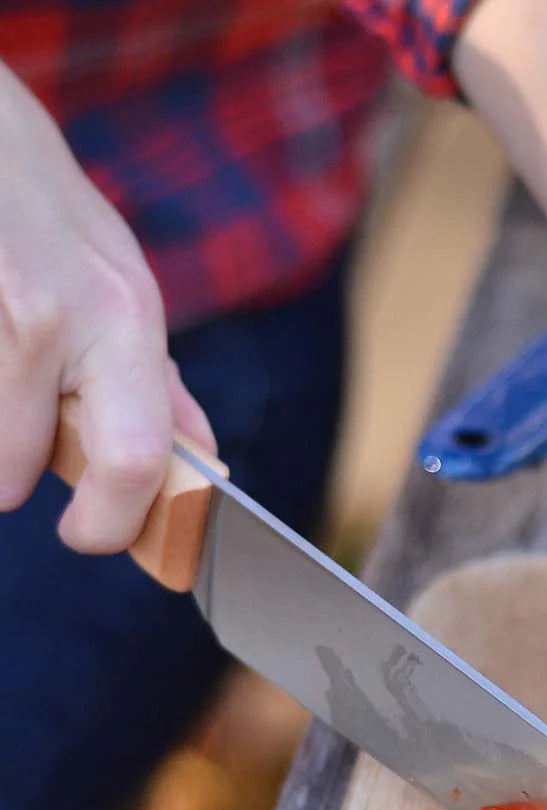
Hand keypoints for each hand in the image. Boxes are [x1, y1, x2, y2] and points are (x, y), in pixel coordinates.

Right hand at [0, 63, 213, 550]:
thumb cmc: (48, 212)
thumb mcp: (124, 287)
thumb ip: (156, 384)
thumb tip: (202, 464)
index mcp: (124, 318)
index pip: (138, 457)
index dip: (115, 521)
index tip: (94, 537)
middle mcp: (54, 316)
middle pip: (18, 468)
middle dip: (12, 487)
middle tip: (15, 475)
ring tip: (1, 371)